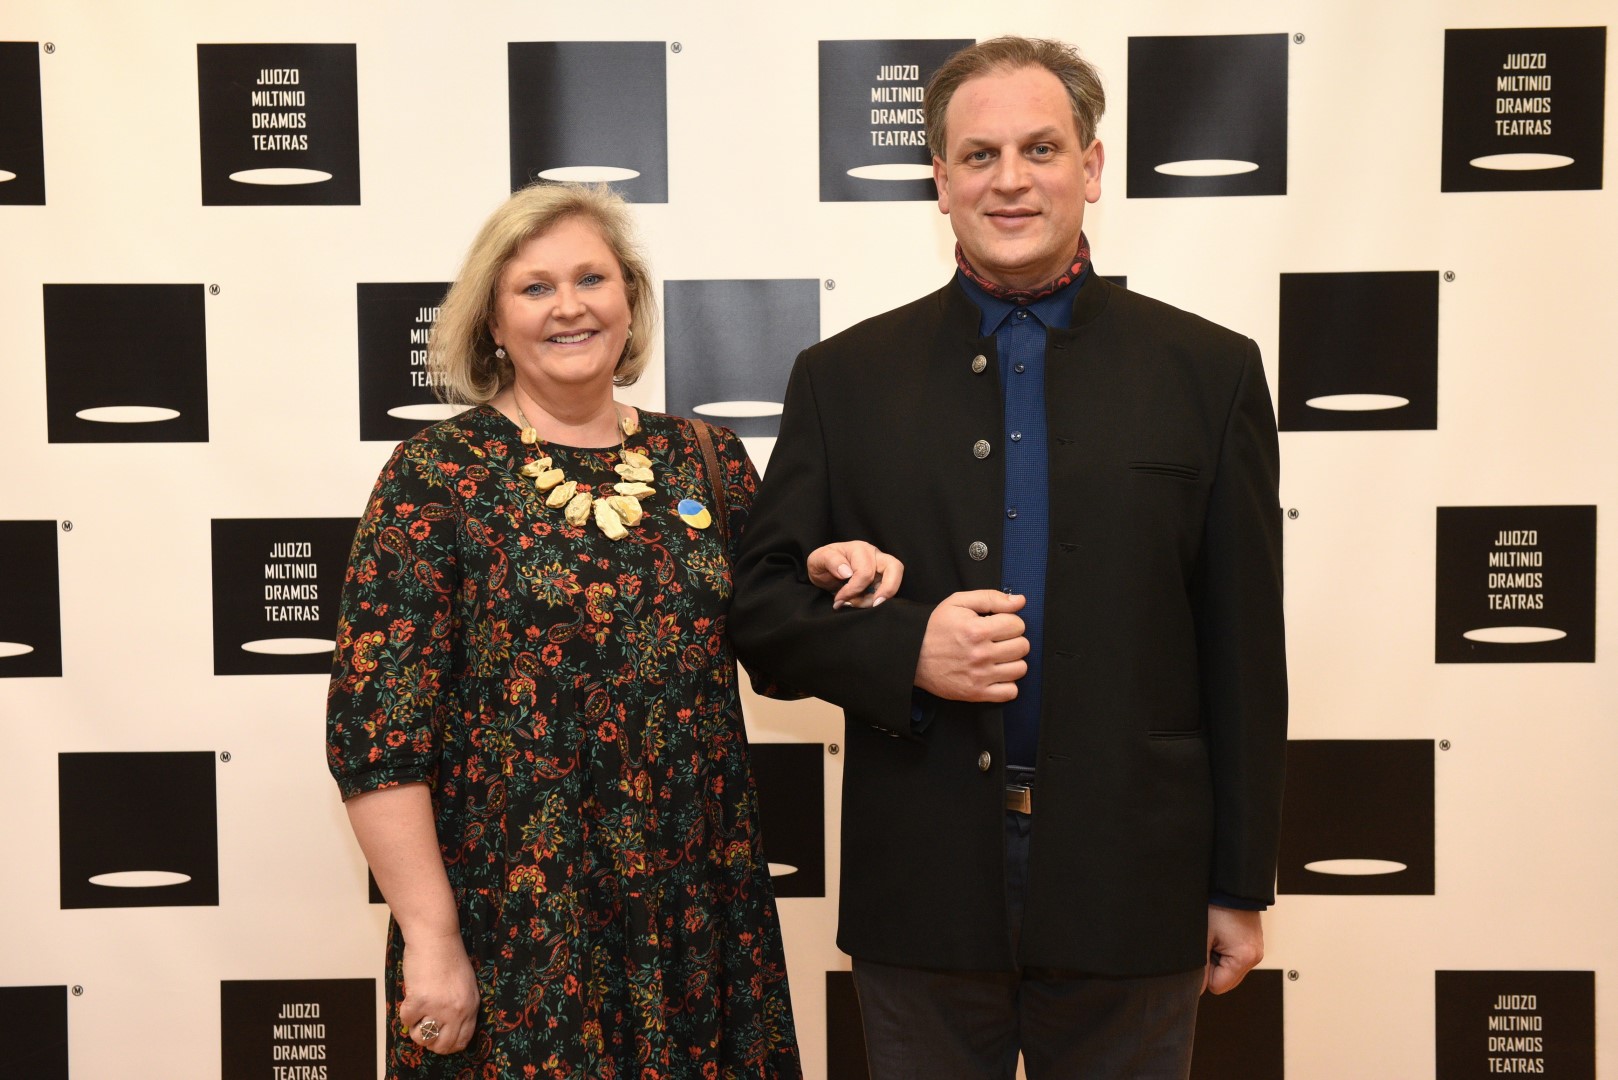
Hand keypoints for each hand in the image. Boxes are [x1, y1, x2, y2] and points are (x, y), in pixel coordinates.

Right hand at [399, 931, 479, 1054]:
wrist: (436, 936)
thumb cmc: (448, 955)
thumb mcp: (465, 984)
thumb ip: (460, 1006)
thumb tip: (446, 1027)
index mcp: (472, 1006)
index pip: (462, 1040)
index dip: (447, 1044)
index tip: (438, 1038)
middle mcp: (458, 1010)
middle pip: (443, 1046)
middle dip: (430, 1041)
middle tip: (423, 1027)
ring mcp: (440, 1007)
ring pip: (423, 1038)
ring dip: (416, 1029)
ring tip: (418, 1011)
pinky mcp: (420, 1001)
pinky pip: (407, 1021)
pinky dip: (405, 1012)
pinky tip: (411, 996)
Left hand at [807, 541, 904, 609]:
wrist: (823, 570)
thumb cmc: (822, 562)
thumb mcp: (818, 559)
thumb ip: (831, 561)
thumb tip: (847, 572)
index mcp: (859, 549)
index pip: (865, 573)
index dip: (853, 590)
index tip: (839, 600)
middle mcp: (874, 556)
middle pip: (895, 567)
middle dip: (887, 590)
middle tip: (874, 605)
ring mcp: (880, 568)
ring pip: (894, 581)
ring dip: (878, 598)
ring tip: (857, 604)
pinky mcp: (882, 580)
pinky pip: (887, 591)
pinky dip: (876, 600)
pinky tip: (861, 604)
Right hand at [913, 590, 1027, 701]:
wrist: (911, 655)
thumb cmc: (934, 628)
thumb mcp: (958, 603)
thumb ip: (990, 598)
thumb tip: (1020, 601)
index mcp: (977, 630)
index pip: (1018, 624)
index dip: (1010, 621)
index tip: (999, 624)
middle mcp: (980, 654)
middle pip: (1023, 646)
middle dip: (1013, 639)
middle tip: (999, 639)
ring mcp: (979, 676)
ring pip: (1020, 668)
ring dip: (1012, 661)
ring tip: (998, 656)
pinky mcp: (976, 693)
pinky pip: (1010, 692)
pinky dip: (1008, 684)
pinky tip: (996, 673)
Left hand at [1203, 906, 1263, 994]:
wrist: (1232, 888)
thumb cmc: (1218, 907)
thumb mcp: (1203, 938)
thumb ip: (1199, 966)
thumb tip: (1195, 988)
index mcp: (1244, 958)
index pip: (1218, 986)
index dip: (1206, 972)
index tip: (1204, 952)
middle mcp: (1255, 957)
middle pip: (1226, 981)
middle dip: (1213, 967)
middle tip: (1210, 944)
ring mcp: (1256, 951)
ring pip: (1231, 970)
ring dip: (1220, 959)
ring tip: (1216, 938)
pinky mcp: (1254, 945)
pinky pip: (1236, 959)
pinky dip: (1227, 952)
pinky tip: (1222, 936)